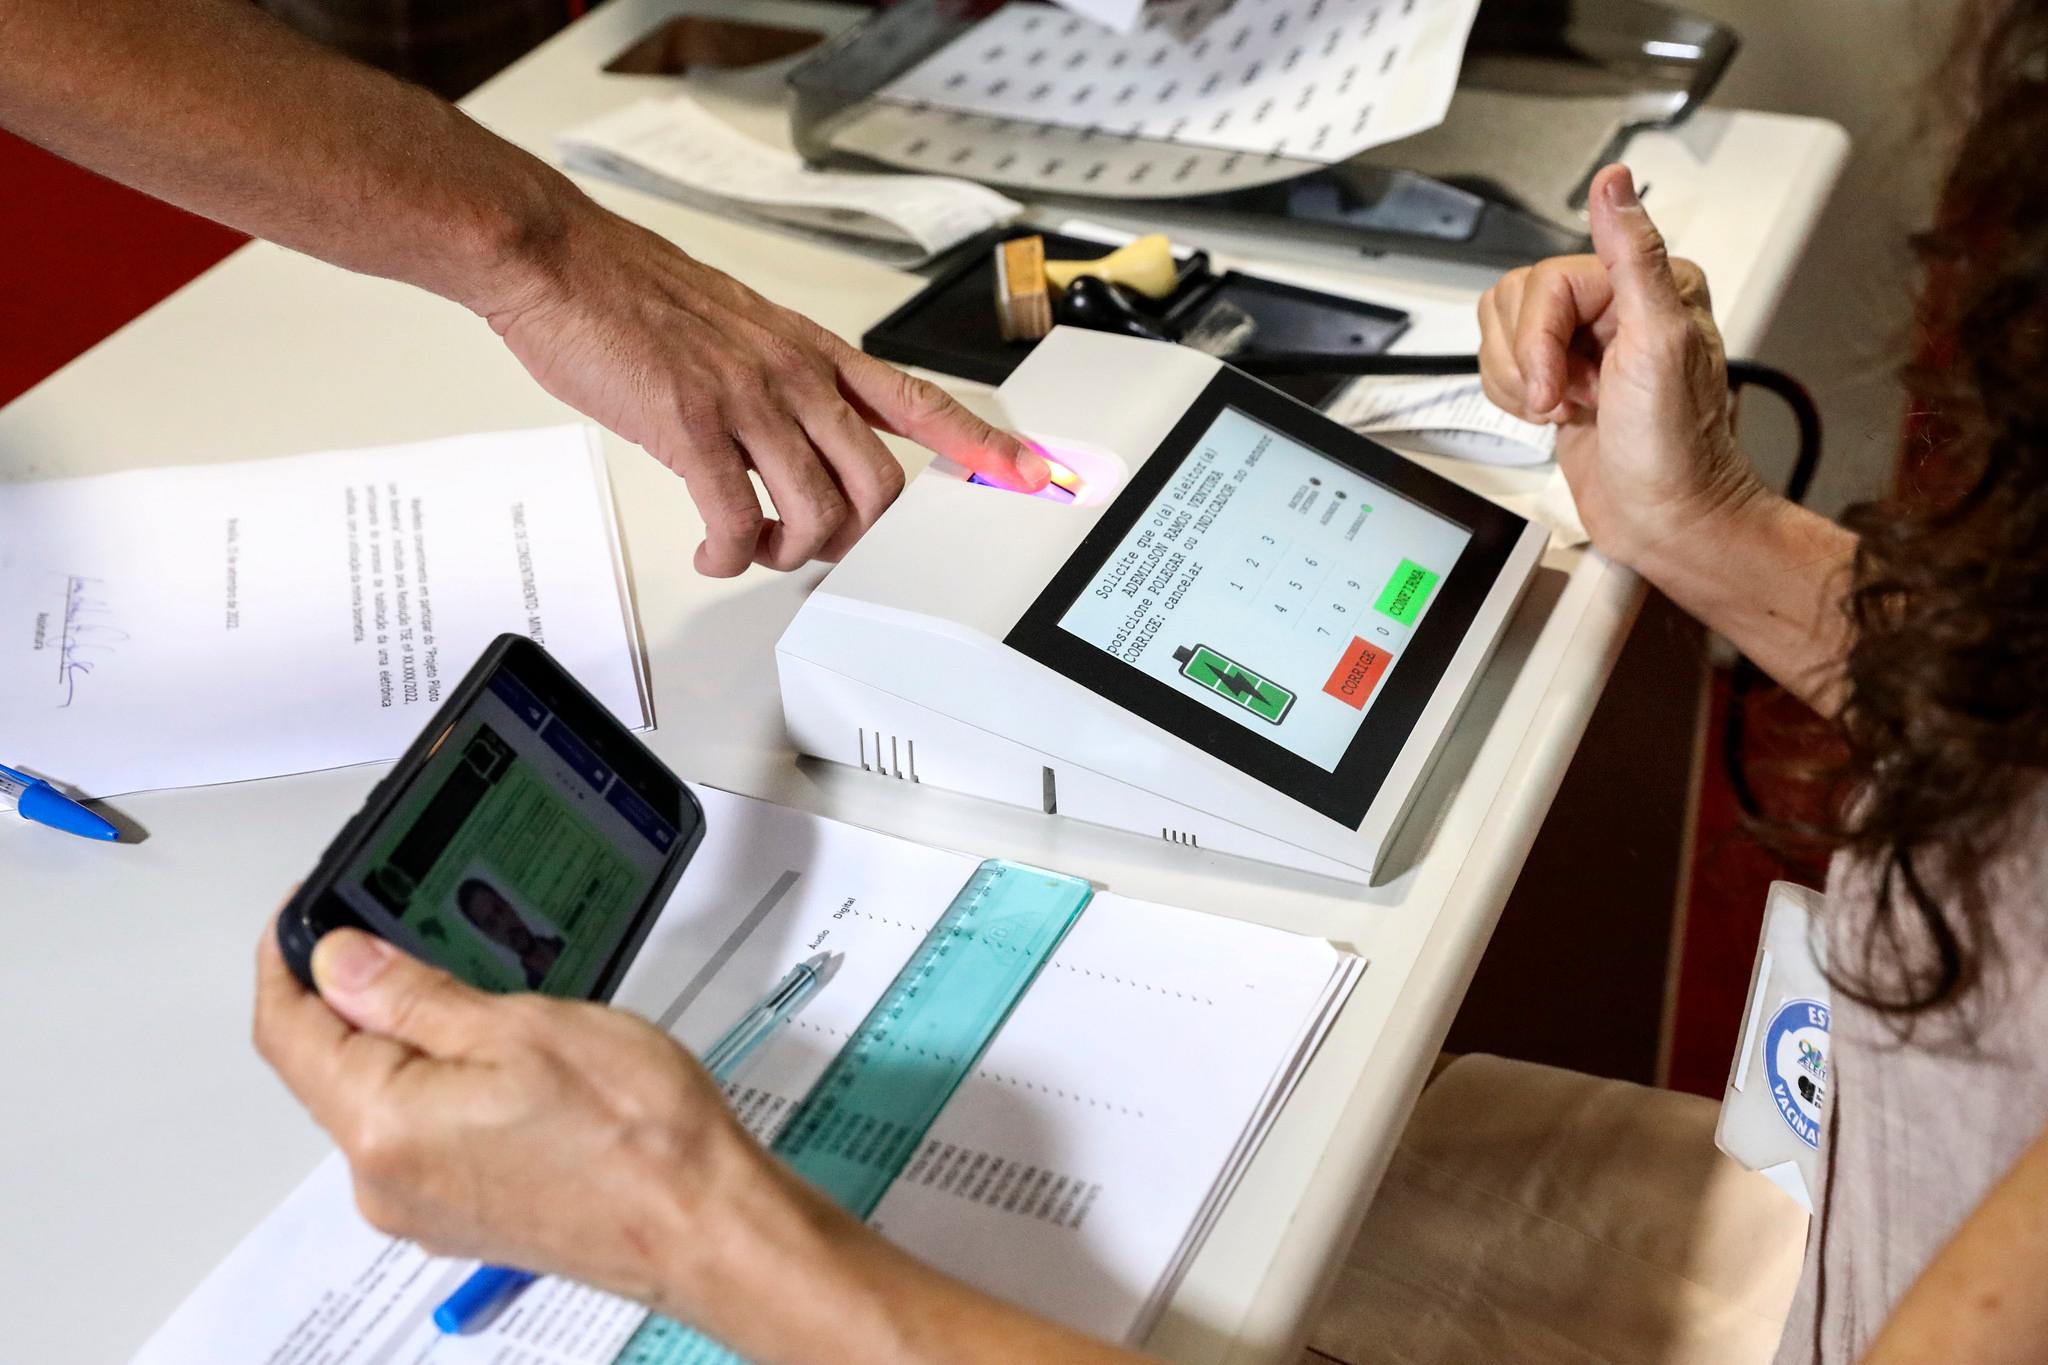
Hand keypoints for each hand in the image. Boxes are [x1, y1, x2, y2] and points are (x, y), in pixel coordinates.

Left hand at [252, 923, 782, 1311]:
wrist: (703, 1223)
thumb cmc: (636, 1134)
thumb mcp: (523, 1025)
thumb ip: (414, 995)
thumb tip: (340, 961)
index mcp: (384, 1125)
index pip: (287, 1031)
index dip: (286, 959)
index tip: (305, 914)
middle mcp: (384, 1180)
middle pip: (326, 1068)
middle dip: (351, 996)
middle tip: (403, 936)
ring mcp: (420, 1207)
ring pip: (378, 1100)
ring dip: (403, 1042)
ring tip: (481, 1001)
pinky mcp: (460, 1216)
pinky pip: (418, 1136)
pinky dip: (436, 1086)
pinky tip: (500, 1061)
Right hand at [483, 199, 1049, 576]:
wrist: (562, 260)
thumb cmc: (638, 295)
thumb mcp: (742, 329)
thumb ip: (786, 383)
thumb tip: (805, 440)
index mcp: (813, 351)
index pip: (921, 401)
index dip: (982, 445)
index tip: (1031, 475)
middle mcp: (794, 374)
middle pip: (881, 483)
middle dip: (860, 538)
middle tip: (821, 548)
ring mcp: (747, 401)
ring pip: (818, 511)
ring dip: (790, 553)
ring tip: (754, 547)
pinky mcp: (691, 429)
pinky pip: (738, 522)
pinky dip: (730, 556)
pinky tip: (712, 551)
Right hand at [1476, 164, 1764, 568]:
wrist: (1665, 520)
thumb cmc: (1675, 448)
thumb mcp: (1661, 342)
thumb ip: (1633, 256)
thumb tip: (1615, 183)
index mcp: (1647, 284)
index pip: (1547, 281)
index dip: (1540, 338)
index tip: (1563, 387)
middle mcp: (1615, 305)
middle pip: (1515, 302)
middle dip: (1529, 363)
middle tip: (1569, 400)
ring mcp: (1583, 343)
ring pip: (1500, 331)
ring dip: (1519, 381)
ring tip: (1566, 408)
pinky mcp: (1559, 377)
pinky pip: (1502, 364)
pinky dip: (1514, 397)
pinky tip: (1558, 416)